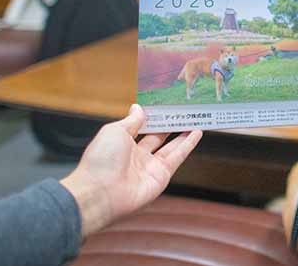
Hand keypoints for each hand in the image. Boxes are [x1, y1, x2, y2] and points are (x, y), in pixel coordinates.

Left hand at [60, 104, 202, 237]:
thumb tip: (138, 108)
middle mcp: (137, 156)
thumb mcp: (115, 131)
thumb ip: (131, 120)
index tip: (164, 106)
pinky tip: (197, 133)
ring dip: (183, 134)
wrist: (101, 192)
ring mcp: (150, 167)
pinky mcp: (161, 176)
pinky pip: (177, 158)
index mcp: (122, 145)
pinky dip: (188, 145)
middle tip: (183, 112)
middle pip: (158, 137)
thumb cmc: (101, 160)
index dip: (153, 117)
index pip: (142, 128)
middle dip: (170, 125)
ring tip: (194, 120)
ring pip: (171, 147)